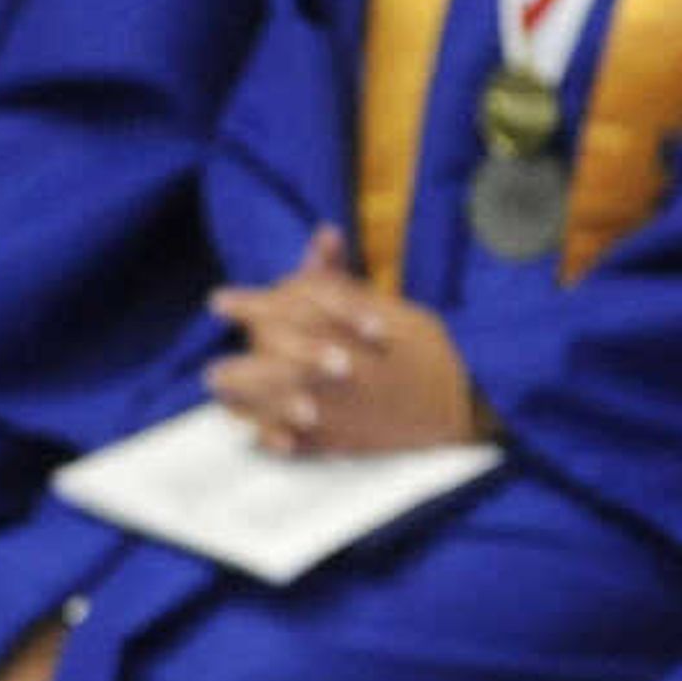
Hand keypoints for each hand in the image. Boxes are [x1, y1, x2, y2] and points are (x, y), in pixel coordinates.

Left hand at [204, 223, 487, 456]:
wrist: (469, 403)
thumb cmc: (428, 350)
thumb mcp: (392, 307)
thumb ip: (343, 281)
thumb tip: (322, 235)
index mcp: (343, 331)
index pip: (281, 308)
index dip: (246, 304)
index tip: (220, 301)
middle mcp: (330, 368)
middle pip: (264, 360)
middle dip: (235, 365)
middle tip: (212, 370)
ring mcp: (332, 409)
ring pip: (268, 404)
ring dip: (240, 400)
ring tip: (222, 393)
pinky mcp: (339, 442)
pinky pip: (290, 445)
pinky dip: (269, 439)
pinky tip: (254, 434)